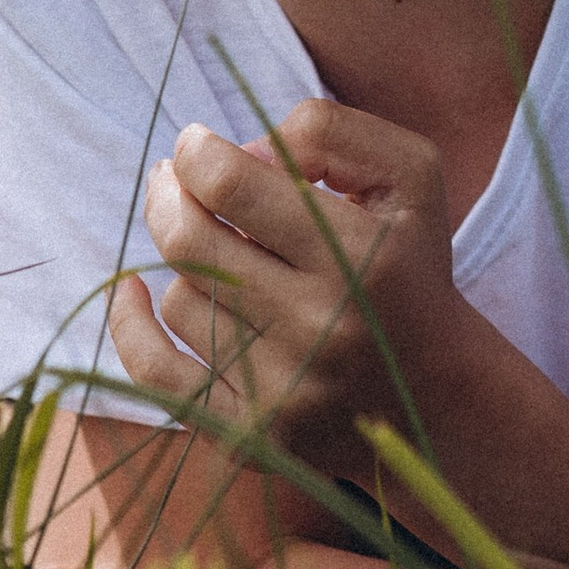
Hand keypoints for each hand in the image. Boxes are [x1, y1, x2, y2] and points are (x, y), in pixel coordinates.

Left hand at [108, 101, 461, 468]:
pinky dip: (130, 326)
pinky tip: (132, 290)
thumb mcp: (408, 175)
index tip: (196, 144)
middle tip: (171, 178)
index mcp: (362, 257)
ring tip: (230, 258)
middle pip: (191, 240)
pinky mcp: (251, 436)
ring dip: (192, 265)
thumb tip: (238, 151)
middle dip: (168, 194)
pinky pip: (155, 374)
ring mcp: (283, 390)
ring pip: (181, 298)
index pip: (234, 184)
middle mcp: (321, 328)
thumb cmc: (409, 266)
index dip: (197, 153)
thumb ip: (330, 132)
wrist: (438, 398)